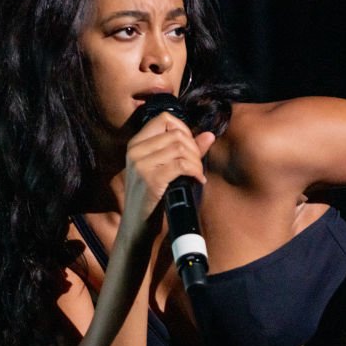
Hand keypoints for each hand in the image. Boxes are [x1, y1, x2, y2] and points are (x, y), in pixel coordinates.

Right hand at [123, 112, 215, 236]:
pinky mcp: (150, 179)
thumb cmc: (152, 198)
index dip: (184, 129)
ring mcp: (140, 164)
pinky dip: (195, 171)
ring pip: (180, 148)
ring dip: (196, 162)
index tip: (191, 148)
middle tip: (197, 166)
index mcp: (136, 144)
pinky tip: (197, 181)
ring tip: (197, 175)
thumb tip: (209, 135)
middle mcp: (135, 150)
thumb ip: (186, 151)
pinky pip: (181, 165)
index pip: (164, 118)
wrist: (137, 227)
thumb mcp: (166, 170)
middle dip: (194, 149)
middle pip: (176, 134)